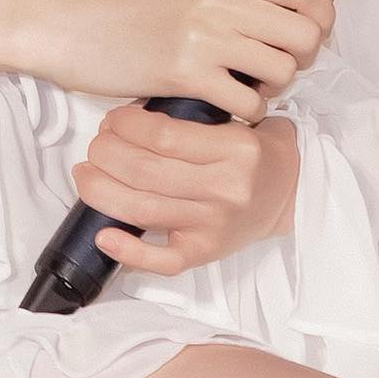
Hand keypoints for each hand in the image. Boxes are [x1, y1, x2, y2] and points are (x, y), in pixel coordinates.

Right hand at [36, 0, 335, 125]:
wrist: (73, 26)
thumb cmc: (128, 7)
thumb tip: (282, 9)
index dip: (320, 14)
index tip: (309, 31)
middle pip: (304, 33)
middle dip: (301, 57)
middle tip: (277, 64)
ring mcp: (205, 37)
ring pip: (282, 70)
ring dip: (273, 86)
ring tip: (249, 85)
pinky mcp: (187, 75)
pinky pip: (249, 103)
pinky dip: (247, 112)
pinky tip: (227, 104)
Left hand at [69, 99, 300, 276]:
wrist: (293, 193)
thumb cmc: (257, 151)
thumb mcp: (237, 120)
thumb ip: (191, 118)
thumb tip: (131, 117)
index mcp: (234, 150)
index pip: (164, 136)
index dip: (126, 126)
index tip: (112, 120)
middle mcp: (225, 190)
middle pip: (146, 173)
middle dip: (107, 154)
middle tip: (95, 145)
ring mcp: (214, 226)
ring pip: (144, 211)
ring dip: (102, 192)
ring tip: (84, 175)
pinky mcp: (206, 253)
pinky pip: (163, 260)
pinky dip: (129, 251)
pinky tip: (103, 235)